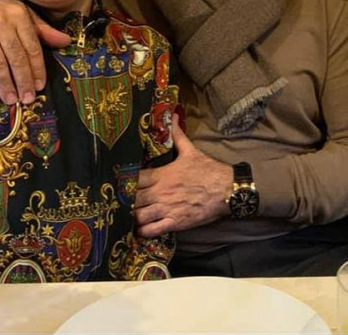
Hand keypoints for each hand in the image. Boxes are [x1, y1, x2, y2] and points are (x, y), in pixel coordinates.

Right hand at [0, 0, 70, 103]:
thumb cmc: (1, 12)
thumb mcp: (23, 15)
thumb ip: (43, 30)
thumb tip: (67, 41)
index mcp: (19, 16)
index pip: (31, 46)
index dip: (37, 68)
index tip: (40, 85)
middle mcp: (1, 23)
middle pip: (16, 56)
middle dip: (23, 80)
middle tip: (27, 98)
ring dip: (5, 84)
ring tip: (12, 99)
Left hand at [134, 116, 232, 237]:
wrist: (226, 189)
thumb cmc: (208, 170)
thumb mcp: (191, 151)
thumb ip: (178, 135)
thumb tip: (172, 116)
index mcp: (163, 174)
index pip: (135, 179)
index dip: (125, 182)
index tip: (122, 183)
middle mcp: (161, 193)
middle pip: (133, 199)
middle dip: (126, 201)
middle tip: (122, 202)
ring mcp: (167, 209)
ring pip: (139, 216)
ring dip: (132, 217)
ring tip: (128, 216)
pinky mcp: (175, 223)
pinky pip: (152, 230)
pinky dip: (143, 231)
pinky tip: (140, 228)